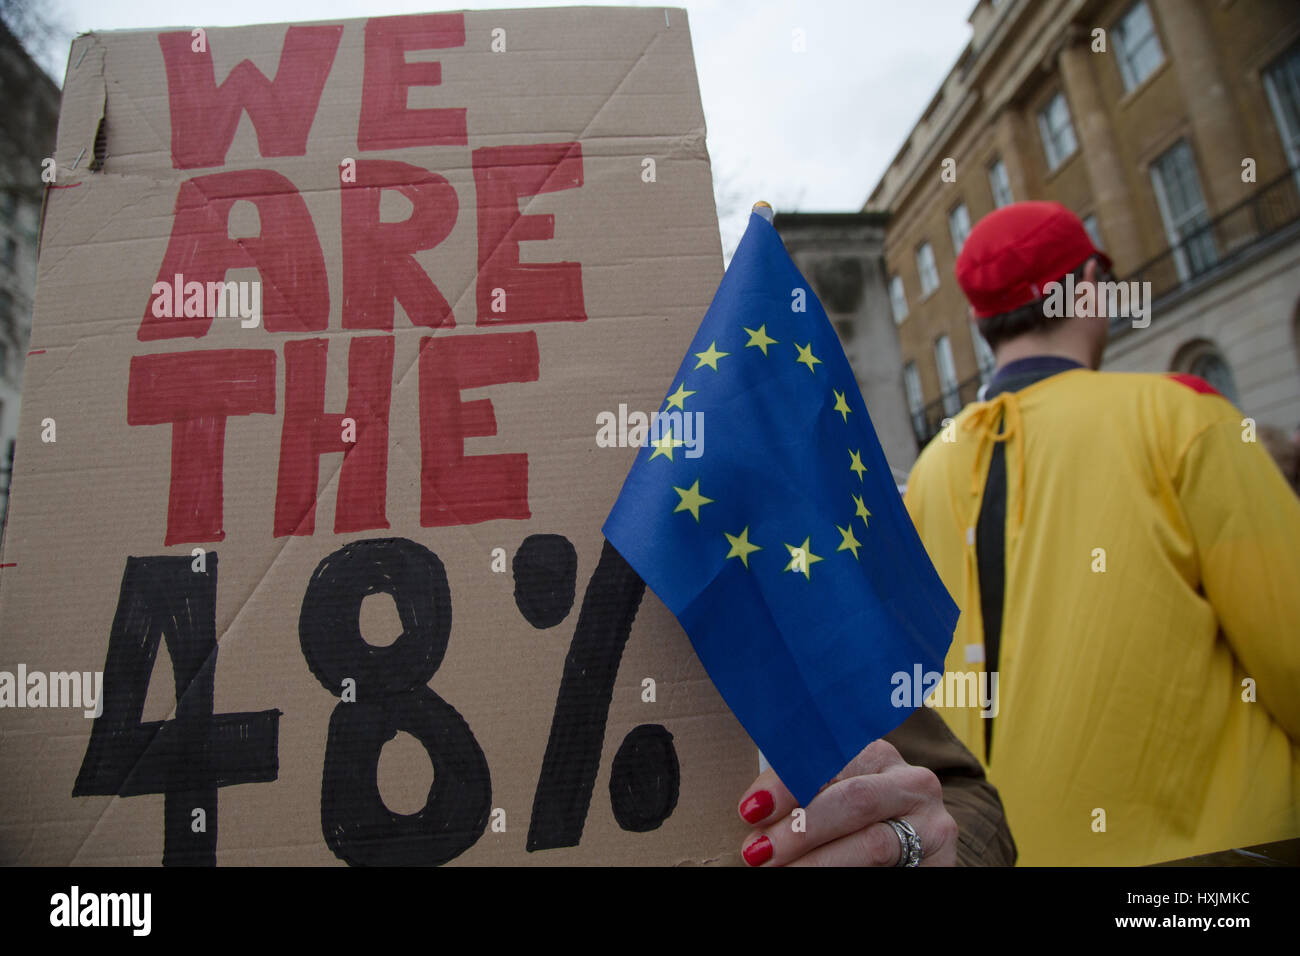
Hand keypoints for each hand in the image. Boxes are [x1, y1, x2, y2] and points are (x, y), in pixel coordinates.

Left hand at [735, 739, 958, 865]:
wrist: (912, 851)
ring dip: (818, 862)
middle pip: (852, 798)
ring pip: (873, 843)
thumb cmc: (857, 822)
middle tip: (758, 851)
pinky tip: (817, 881)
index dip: (787, 783)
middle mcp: (911, 780)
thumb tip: (754, 810)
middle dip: (800, 828)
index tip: (751, 809)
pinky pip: (889, 870)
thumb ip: (804, 792)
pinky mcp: (942, 859)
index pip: (828, 759)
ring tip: (779, 871)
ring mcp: (932, 821)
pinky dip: (844, 875)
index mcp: (876, 753)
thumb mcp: (834, 795)